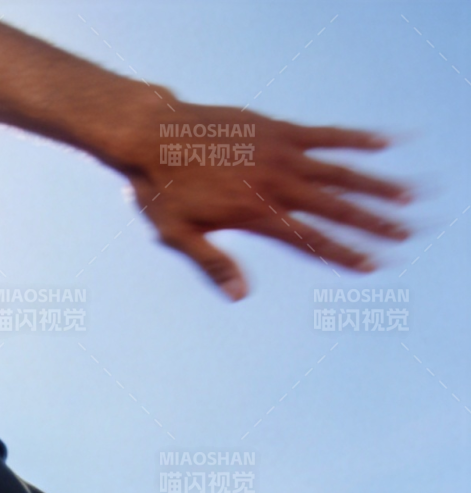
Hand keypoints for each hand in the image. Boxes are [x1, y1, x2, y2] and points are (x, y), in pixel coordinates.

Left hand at [115, 97, 410, 299]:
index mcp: (254, 215)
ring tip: (406, 195)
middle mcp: (275, 184)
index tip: (370, 265)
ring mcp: (280, 153)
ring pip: (339, 171)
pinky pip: (325, 134)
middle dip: (372, 222)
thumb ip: (213, 263)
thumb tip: (240, 296)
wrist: (153, 136)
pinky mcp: (278, 129)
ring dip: (374, 185)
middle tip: (403, 234)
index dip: (342, 254)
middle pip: (335, 208)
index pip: (308, 241)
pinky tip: (382, 143)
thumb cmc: (160, 192)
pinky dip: (354, 140)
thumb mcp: (178, 236)